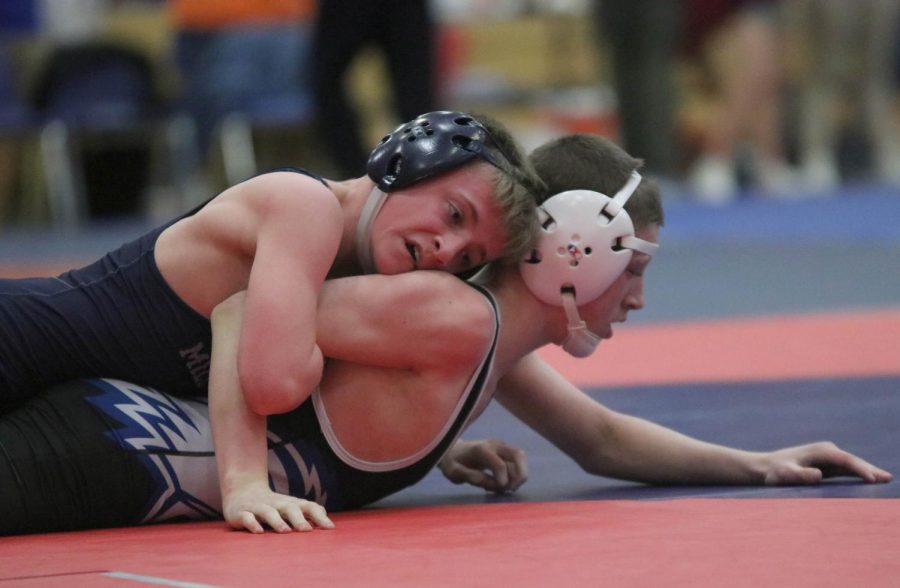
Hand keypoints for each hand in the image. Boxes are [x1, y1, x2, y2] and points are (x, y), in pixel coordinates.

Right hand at [222, 483, 333, 532]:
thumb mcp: (291, 507)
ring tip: (285, 531)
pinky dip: (253, 524)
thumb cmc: (273, 504)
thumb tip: (329, 524)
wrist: (242, 490)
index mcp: (290, 504)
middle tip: (308, 531)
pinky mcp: (242, 513)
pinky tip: (258, 532)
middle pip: (289, 508)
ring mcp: (259, 508)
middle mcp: (277, 504)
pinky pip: (247, 518)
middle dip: (299, 519)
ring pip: (268, 513)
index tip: (330, 528)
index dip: (319, 516)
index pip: (308, 507)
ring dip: (277, 521)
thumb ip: (308, 514)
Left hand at [439, 438, 528, 492]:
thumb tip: (485, 483)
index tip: (496, 490)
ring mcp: (501, 445)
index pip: (500, 465)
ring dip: (519, 475)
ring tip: (506, 487)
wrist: (453, 450)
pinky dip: (516, 473)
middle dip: (520, 475)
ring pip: (521, 458)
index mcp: (480, 450)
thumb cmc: (452, 462)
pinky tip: (504, 483)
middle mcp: (494, 444)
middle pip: (518, 455)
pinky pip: (518, 460)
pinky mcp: (504, 450)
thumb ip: (468, 476)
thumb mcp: (453, 472)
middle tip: (510, 489)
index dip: (502, 481)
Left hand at [761, 442, 892, 485]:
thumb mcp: (784, 475)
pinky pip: (848, 468)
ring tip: (886, 479)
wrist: (766, 467)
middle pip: (853, 460)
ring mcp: (828, 456)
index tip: (872, 479)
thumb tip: (818, 475)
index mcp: (820, 451)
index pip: (845, 460)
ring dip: (869, 471)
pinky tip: (870, 479)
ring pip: (853, 464)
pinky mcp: (827, 464)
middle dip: (870, 469)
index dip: (859, 469)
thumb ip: (800, 475)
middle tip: (888, 478)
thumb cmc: (774, 472)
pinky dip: (860, 473)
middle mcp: (827, 451)